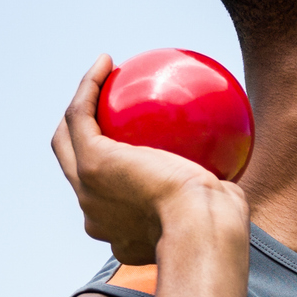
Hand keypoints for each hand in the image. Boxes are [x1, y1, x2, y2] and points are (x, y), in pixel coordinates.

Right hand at [51, 56, 247, 263]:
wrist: (203, 230)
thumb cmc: (222, 225)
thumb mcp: (220, 213)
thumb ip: (213, 198)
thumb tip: (230, 182)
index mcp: (121, 235)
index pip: (109, 204)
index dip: (113, 180)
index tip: (135, 154)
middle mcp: (95, 216)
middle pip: (74, 170)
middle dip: (80, 140)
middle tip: (103, 111)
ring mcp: (87, 188)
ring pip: (67, 138)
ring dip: (79, 105)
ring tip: (99, 78)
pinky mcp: (92, 161)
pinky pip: (81, 113)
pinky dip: (88, 85)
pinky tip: (106, 61)